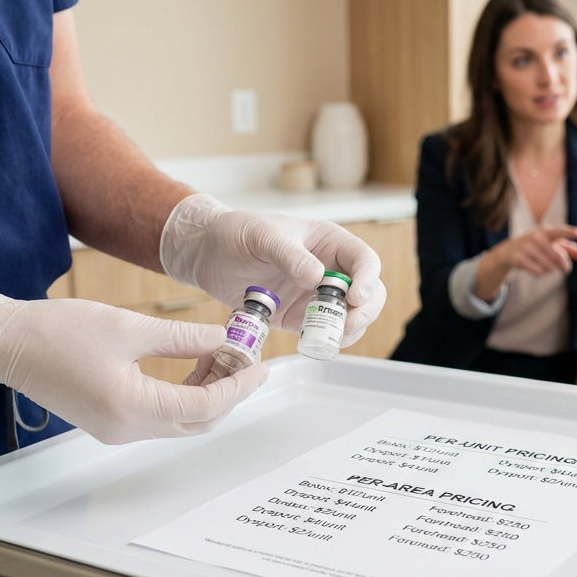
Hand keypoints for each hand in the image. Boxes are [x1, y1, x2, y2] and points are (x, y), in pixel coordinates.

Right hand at [0, 286, 268, 443]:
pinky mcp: (111, 423)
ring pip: (181, 422)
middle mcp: (127, 429)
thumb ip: (182, 338)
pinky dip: (184, 395)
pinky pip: (161, 416)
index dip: (238, 385)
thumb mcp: (130, 327)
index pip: (204, 405)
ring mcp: (118, 431)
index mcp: (132, 407)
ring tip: (221, 354)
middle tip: (248, 360)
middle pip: (198, 422)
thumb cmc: (59, 331)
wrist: (8, 344)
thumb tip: (224, 340)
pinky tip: (193, 364)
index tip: (260, 364)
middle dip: (229, 392)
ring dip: (207, 393)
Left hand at [159, 194, 385, 346]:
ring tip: (328, 337)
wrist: (207, 255)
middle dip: (364, 311)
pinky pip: (326, 332)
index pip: (364, 260)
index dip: (367, 279)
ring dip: (349, 330)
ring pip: (353, 316)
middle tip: (346, 324)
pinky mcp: (301, 316)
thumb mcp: (261, 236)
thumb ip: (289, 254)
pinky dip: (328, 341)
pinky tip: (314, 343)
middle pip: (369, 292)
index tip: (355, 297)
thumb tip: (317, 277)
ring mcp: (317, 295)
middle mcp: (329, 268)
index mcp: (328, 242)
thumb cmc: (235, 233)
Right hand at [474, 225, 576, 301]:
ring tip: (546, 265)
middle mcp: (536, 238)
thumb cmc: (537, 245)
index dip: (569, 232)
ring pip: (549, 266)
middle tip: (566, 269)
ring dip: (550, 269)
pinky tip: (537, 268)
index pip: (559, 232)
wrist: (509, 250)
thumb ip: (568, 248)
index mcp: (545, 231)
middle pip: (558, 257)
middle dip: (564, 265)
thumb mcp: (551, 243)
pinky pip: (539, 272)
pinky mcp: (520, 260)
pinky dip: (541, 273)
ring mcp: (526, 249)